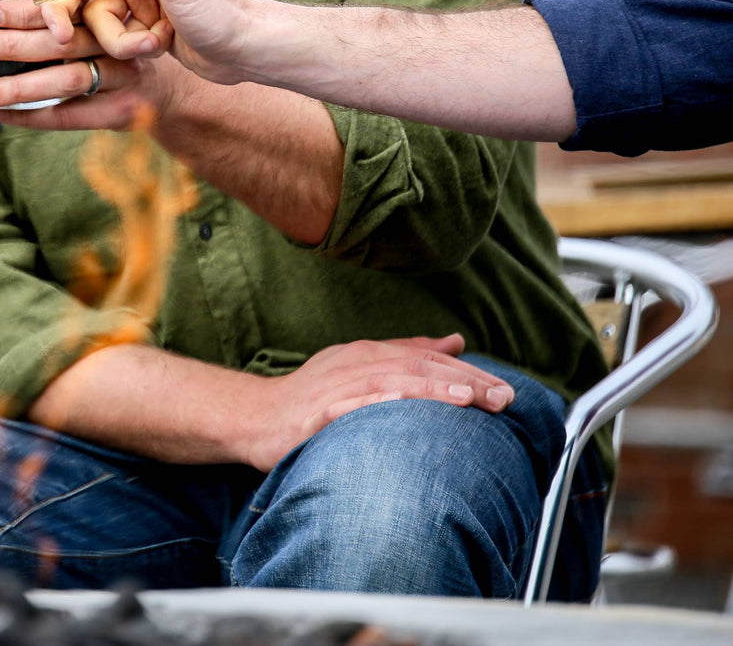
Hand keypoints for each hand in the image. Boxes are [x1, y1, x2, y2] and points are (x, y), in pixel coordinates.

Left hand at [0, 0, 185, 130]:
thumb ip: (68, 16)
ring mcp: (121, 78)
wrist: (172, 93)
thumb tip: (2, 12)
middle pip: (62, 43)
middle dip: (15, 45)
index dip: (27, 11)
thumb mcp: (105, 24)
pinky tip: (2, 115)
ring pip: (66, 81)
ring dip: (20, 88)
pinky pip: (70, 116)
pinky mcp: (120, 111)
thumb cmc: (124, 52)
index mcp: (111, 12)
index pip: (65, 8)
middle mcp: (118, 42)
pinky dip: (32, 117)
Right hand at [88, 0, 268, 85]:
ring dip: (125, 42)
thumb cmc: (217, 9)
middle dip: (96, 27)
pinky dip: (137, 47)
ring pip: (100, 26)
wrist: (242, 48)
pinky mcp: (141, 25)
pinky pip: (117, 41)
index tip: (49, 1)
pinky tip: (163, 44)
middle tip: (94, 39)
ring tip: (158, 40)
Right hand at [241, 334, 515, 471]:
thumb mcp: (360, 368)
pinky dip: (387, 402)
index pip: (427, 359)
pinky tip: (411, 406)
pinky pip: (356, 405)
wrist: (254, 417)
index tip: (504, 390)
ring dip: (434, 390)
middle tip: (504, 398)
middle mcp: (356, 363)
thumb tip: (457, 342)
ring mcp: (337, 386)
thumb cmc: (311, 397)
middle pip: (418, 367)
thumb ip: (408, 353)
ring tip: (472, 399)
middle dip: (464, 381)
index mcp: (368, 353)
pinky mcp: (319, 411)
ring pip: (393, 381)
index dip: (468, 372)